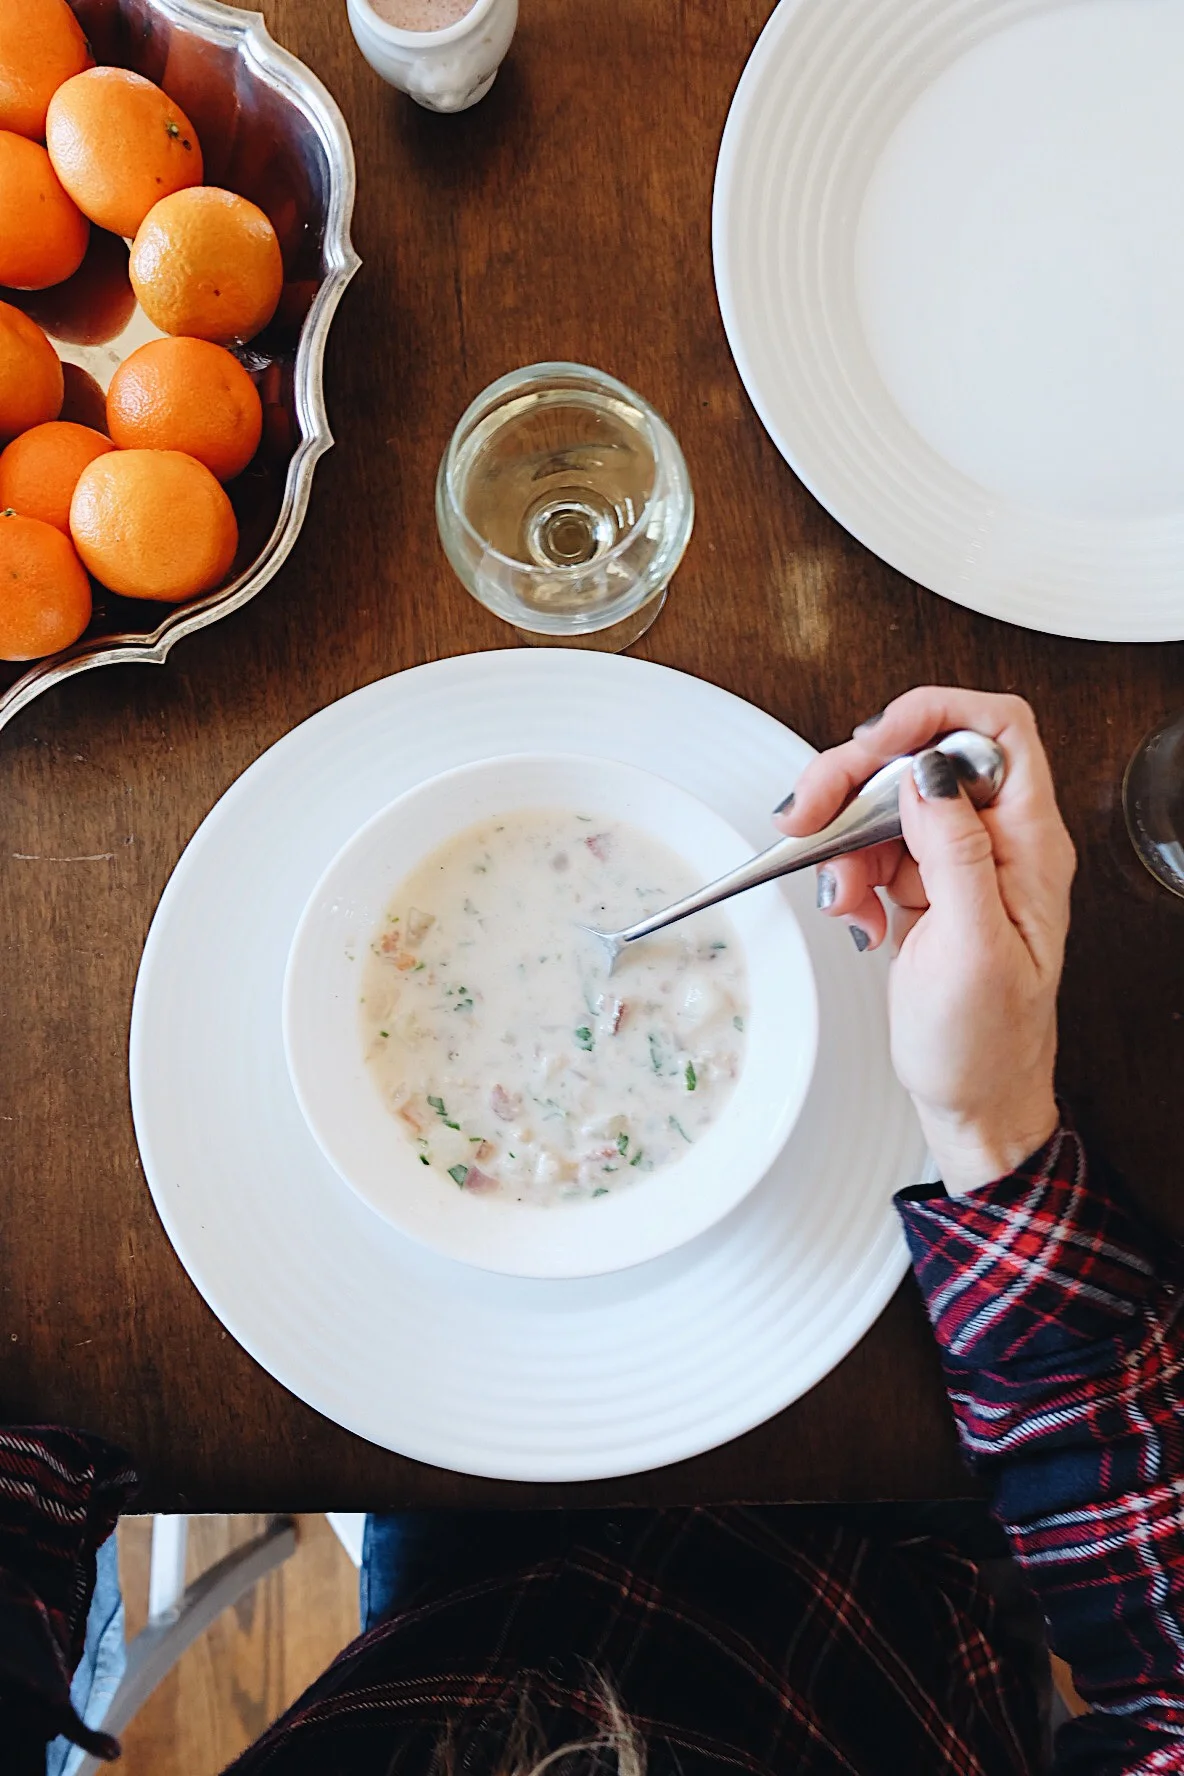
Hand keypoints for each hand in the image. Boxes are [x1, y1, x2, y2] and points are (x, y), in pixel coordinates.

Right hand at [776, 689, 1075, 1192]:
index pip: (997, 729)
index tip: (874, 743)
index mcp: (1030, 844)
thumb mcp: (974, 950)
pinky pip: (869, 847)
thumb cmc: (986, 1045)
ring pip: (884, 802)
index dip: (933, 715)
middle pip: (920, 758)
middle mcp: (997, 841)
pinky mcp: (923, 885)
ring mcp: (957, 862)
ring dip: (842, 838)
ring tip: (842, 894)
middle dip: (855, 779)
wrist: (974, 1103)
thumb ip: (956, 853)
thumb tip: (930, 774)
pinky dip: (845, 873)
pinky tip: (854, 914)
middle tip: (809, 813)